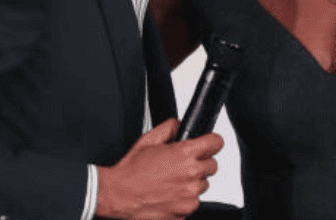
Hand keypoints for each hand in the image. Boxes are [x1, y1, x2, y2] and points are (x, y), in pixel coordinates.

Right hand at [95, 118, 223, 219]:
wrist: (119, 195)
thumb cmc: (131, 170)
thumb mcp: (148, 140)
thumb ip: (169, 128)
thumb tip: (179, 125)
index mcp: (184, 154)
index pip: (216, 142)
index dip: (211, 141)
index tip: (207, 143)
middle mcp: (191, 175)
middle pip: (212, 165)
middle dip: (200, 162)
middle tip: (181, 164)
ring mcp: (190, 195)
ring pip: (203, 185)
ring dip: (192, 182)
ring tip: (171, 181)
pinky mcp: (185, 211)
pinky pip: (193, 202)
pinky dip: (184, 198)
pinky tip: (168, 193)